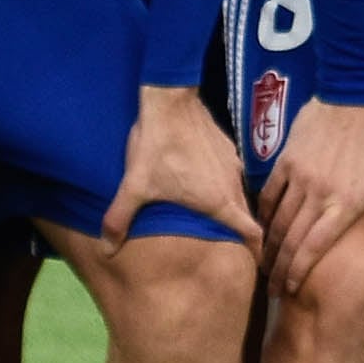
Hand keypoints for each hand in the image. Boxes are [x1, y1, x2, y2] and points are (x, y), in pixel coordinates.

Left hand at [97, 84, 263, 260]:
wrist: (170, 99)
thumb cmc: (157, 146)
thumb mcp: (136, 185)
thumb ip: (120, 219)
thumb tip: (106, 250)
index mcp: (218, 200)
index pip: (252, 232)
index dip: (257, 250)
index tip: (255, 262)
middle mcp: (232, 183)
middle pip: (245, 215)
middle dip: (240, 233)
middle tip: (229, 247)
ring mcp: (232, 163)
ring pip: (238, 193)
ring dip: (230, 206)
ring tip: (213, 217)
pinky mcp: (226, 147)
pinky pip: (230, 174)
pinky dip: (223, 185)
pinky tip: (203, 184)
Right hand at [260, 93, 363, 299]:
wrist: (357, 95)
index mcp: (346, 204)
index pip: (314, 246)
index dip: (299, 271)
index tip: (290, 289)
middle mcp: (318, 195)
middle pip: (291, 240)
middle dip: (279, 268)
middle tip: (273, 289)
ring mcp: (299, 177)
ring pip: (276, 220)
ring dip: (268, 246)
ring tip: (264, 264)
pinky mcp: (286, 160)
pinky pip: (268, 194)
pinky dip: (263, 214)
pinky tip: (260, 228)